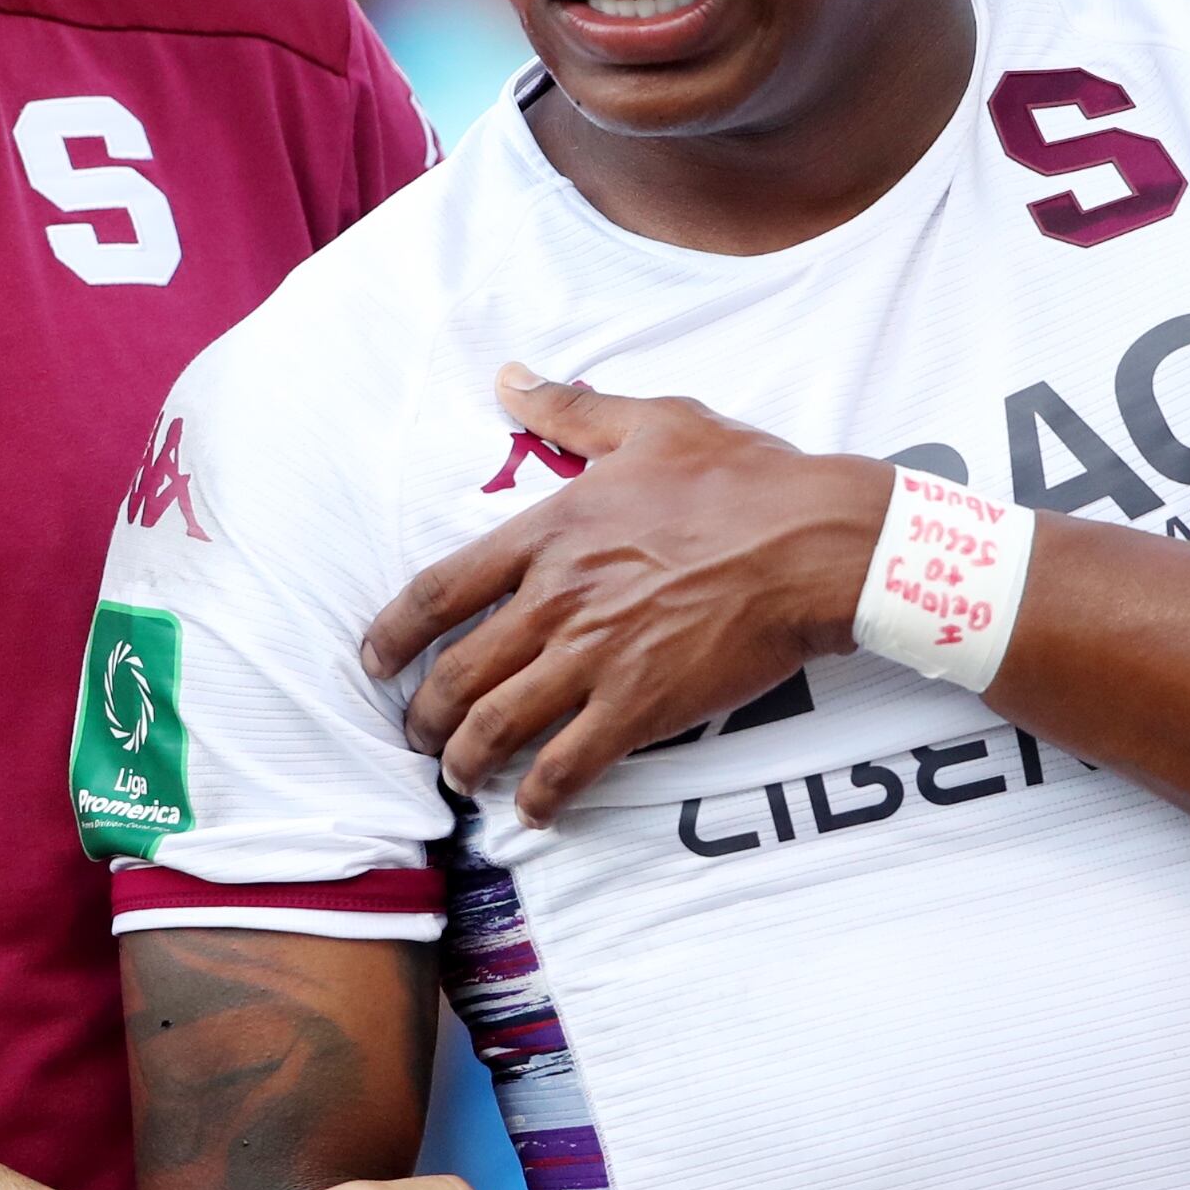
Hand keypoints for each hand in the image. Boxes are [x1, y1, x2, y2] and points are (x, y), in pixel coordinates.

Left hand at [363, 366, 887, 823]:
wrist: (814, 542)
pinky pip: (569, 766)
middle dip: (423, 715)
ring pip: (496, 727)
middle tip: (418, 735)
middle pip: (456, 673)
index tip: (375, 661)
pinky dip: (541, 797)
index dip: (393, 635)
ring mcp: (596, 658)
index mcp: (551, 532)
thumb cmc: (743, 479)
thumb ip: (572, 409)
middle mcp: (558, 600)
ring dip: (465, 762)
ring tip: (460, 778)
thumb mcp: (652, 423)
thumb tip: (510, 379)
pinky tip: (535, 810)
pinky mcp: (641, 707)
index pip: (439, 590)